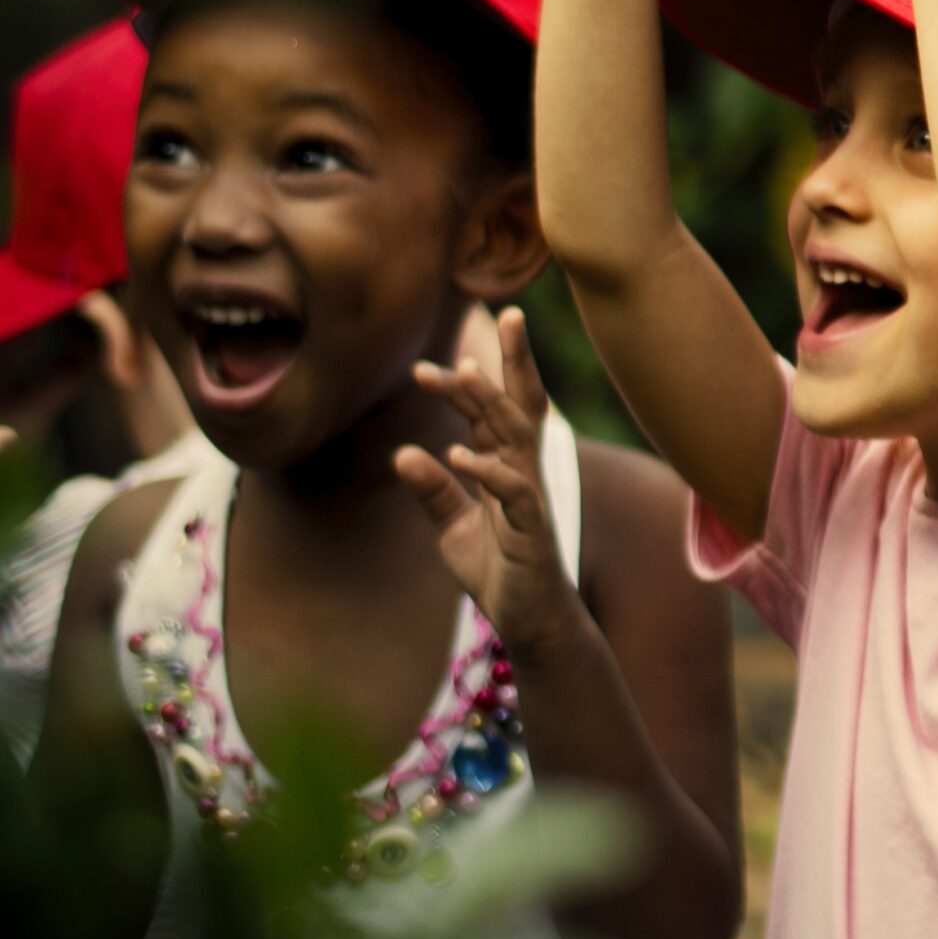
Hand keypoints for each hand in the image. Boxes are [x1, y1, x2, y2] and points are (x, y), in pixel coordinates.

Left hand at [395, 308, 580, 660]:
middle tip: (506, 314)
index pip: (498, 411)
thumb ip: (434, 492)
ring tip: (463, 372)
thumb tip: (403, 452)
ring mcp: (530, 497)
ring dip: (490, 402)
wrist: (531, 623)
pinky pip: (511, 491)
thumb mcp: (454, 529)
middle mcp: (524, 472)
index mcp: (508, 467)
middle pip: (521, 405)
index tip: (441, 358)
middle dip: (514, 361)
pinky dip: (484, 470)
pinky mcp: (530, 529)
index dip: (478, 380)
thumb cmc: (500, 572)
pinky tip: (456, 454)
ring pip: (516, 436)